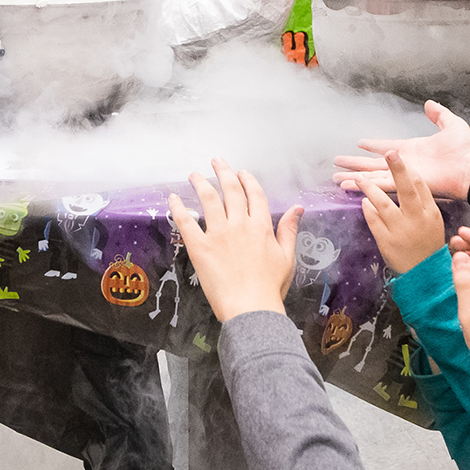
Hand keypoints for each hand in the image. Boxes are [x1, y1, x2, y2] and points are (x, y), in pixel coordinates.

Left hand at [168, 158, 303, 322]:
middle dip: (223, 172)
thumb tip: (296, 209)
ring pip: (208, 200)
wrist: (251, 308)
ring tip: (194, 175)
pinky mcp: (200, 248)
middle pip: (231, 190)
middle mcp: (239, 225)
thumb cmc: (269, 288)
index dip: (247, 180)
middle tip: (216, 161)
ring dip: (200, 184)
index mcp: (261, 227)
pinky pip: (186, 222)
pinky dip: (178, 209)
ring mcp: (218, 234)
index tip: (241, 172)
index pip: (254, 194)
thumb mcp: (286, 257)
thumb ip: (288, 230)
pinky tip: (173, 199)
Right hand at [333, 100, 469, 199]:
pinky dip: (365, 185)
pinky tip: (350, 185)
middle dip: (354, 164)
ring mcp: (402, 174)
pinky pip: (380, 184)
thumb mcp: (451, 125)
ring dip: (354, 177)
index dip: (372, 145)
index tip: (360, 143)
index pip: (385, 147)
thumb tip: (430, 104)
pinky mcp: (403, 184)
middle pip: (372, 164)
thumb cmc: (464, 150)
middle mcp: (402, 163)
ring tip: (335, 178)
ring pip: (371, 176)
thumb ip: (439, 115)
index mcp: (411, 149)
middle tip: (336, 164)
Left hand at [355, 150, 445, 272]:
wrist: (425, 274)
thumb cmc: (428, 244)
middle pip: (407, 190)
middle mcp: (417, 220)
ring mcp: (401, 231)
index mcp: (430, 213)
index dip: (408, 169)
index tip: (396, 155)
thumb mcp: (433, 221)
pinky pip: (374, 221)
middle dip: (398, 170)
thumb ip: (422, 202)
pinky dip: (368, 209)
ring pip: (384, 205)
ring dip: (371, 189)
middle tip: (389, 154)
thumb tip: (408, 179)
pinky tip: (364, 201)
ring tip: (360, 179)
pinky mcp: (386, 241)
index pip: (420, 185)